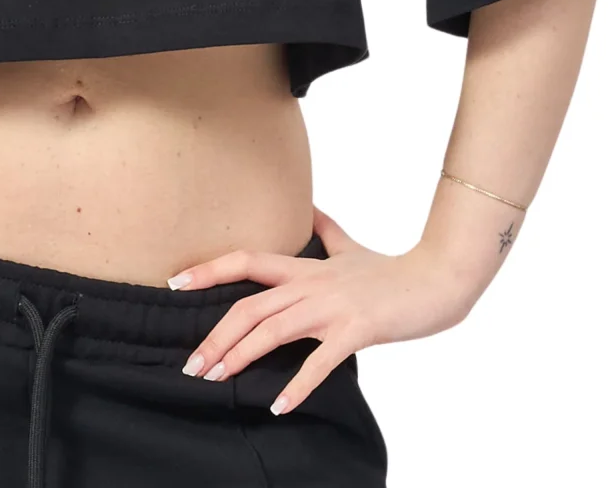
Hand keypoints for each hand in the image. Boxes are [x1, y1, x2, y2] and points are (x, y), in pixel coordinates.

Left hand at [168, 205, 478, 414]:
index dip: (209, 270)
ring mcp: (332, 307)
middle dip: (215, 336)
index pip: (246, 260)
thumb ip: (325, 229)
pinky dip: (297, 385)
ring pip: (273, 331)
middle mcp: (311, 284)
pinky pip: (319, 361)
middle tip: (191, 364)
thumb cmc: (392, 268)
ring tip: (215, 379)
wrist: (436, 279)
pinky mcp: (356, 330)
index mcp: (305, 267)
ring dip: (239, 357)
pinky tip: (279, 406)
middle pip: (250, 306)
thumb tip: (310, 206)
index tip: (175, 283)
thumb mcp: (350, 245)